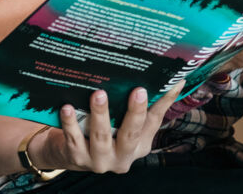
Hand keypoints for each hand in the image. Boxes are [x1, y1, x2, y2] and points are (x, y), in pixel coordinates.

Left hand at [34, 84, 181, 173]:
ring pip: (102, 137)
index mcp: (139, 146)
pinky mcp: (77, 158)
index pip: (153, 122)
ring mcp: (100, 160)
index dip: (160, 104)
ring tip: (99, 94)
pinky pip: (74, 139)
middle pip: (130, 135)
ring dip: (101, 115)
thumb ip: (149, 106)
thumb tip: (175, 81)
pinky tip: (67, 107)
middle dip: (135, 113)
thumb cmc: (105, 134)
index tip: (164, 85)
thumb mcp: (128, 124)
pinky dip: (70, 123)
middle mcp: (123, 157)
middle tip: (137, 91)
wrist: (70, 155)